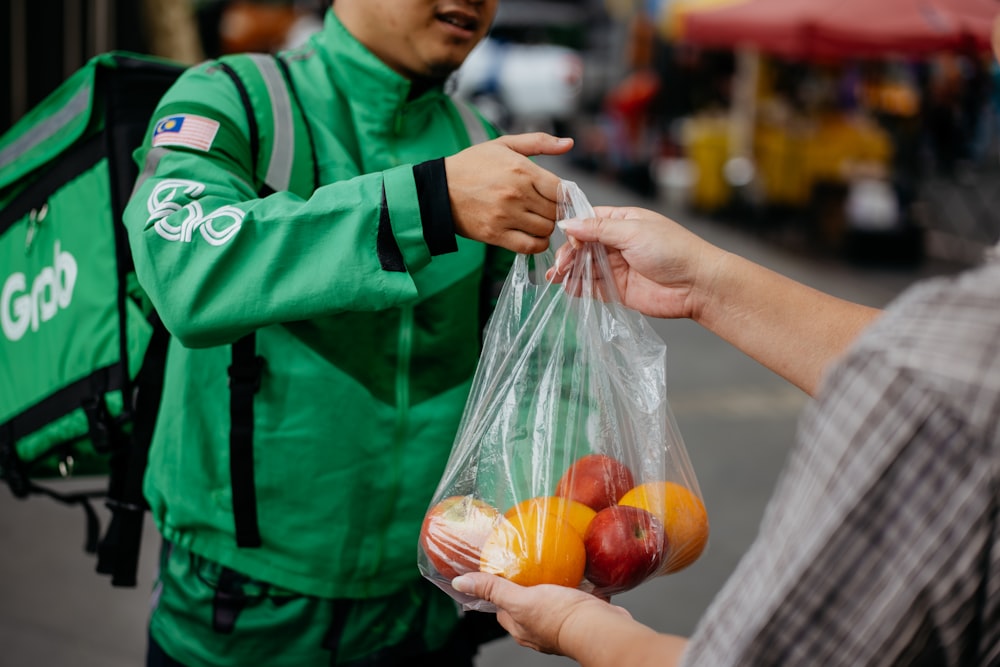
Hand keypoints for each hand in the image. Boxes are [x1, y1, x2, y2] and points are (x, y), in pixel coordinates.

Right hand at [445, 133, 573, 253]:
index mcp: (522, 170)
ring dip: (545, 227)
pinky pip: (529, 247)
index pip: (561, 190)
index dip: (565, 195)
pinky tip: (531, 235)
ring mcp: (506, 216)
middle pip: (555, 211)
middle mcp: (516, 194)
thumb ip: (539, 142)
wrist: (439, 189)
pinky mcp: (496, 235)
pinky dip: (536, 244)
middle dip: (554, 211)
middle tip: (544, 208)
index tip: (558, 196)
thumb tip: (569, 143)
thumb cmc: (472, 165)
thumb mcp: (504, 145)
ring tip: (535, 220)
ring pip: (545, 230)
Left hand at [452, 572, 631, 655]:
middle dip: (526, 587)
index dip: (498, 592)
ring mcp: (562, 624)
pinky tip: (579, 569)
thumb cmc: (560, 617)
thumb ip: (493, 589)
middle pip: (526, 604)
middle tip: (528, 564)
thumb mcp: (520, 599)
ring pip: (553, 601)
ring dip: (553, 585)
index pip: (501, 609)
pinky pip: (576, 597)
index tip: (501, 573)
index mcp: (522, 629)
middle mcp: (540, 631)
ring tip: (555, 564)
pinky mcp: (583, 616)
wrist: (600, 627)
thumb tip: (461, 583)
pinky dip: (576, 584)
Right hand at [548, 207, 724, 319]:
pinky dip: (579, 288)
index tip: (567, 239)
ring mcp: (618, 267)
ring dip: (570, 271)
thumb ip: (598, 230)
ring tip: (557, 277)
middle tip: (560, 265)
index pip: (589, 221)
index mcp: (623, 222)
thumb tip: (567, 223)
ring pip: (585, 267)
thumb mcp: (633, 232)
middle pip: (583, 246)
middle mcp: (618, 244)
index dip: (575, 230)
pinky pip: (593, 288)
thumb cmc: (673, 250)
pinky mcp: (619, 290)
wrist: (697, 285)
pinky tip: (568, 287)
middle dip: (569, 254)